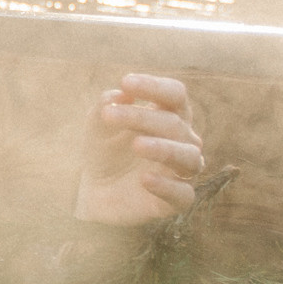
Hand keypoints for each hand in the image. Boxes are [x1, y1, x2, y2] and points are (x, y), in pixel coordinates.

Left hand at [75, 74, 204, 224]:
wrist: (93, 191)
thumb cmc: (104, 151)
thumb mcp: (98, 125)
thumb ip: (106, 106)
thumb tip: (119, 95)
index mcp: (170, 116)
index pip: (175, 95)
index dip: (155, 87)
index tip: (125, 82)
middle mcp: (183, 141)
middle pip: (174, 124)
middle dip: (141, 117)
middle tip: (109, 116)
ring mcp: (182, 171)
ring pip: (189, 157)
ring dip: (163, 149)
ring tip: (136, 145)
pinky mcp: (176, 201)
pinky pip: (184, 194)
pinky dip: (166, 186)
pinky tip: (144, 179)